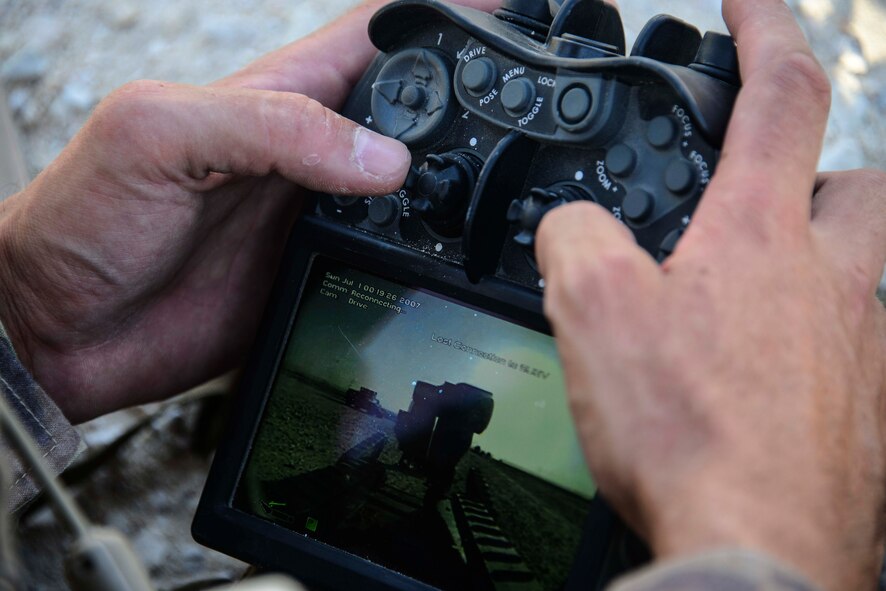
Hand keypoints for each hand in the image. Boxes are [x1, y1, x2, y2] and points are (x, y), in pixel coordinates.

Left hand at [0, 0, 496, 422]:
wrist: (61, 328)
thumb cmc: (84, 218)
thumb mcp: (160, 135)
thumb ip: (270, 127)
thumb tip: (383, 157)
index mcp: (279, 95)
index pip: (383, 34)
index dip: (450, 15)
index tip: (513, 13)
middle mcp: (313, 151)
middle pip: (420, 112)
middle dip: (480, 102)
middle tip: (536, 112)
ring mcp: (323, 214)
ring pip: (421, 188)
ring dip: (466, 185)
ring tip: (518, 190)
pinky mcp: (325, 271)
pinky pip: (398, 256)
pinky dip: (435, 254)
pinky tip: (461, 260)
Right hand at [536, 0, 885, 587]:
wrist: (758, 551)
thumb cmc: (692, 435)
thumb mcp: (590, 312)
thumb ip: (575, 240)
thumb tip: (575, 229)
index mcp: (760, 236)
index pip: (780, 93)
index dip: (763, 25)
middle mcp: (833, 279)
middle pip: (858, 179)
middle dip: (816, 165)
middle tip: (762, 190)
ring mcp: (863, 345)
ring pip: (862, 267)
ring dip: (811, 259)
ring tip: (743, 297)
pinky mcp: (869, 408)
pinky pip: (853, 347)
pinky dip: (808, 343)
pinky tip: (756, 380)